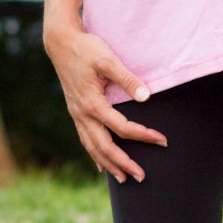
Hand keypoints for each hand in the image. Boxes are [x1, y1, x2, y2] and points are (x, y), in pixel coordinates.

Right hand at [43, 24, 166, 181]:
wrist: (61, 43)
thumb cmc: (86, 49)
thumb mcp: (108, 60)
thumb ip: (127, 79)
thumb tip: (147, 97)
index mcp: (92, 103)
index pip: (122, 127)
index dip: (143, 135)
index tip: (162, 140)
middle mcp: (82, 114)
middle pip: (104, 146)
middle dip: (123, 163)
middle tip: (142, 176)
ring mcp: (77, 114)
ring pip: (92, 147)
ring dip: (108, 164)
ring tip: (124, 179)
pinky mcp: (75, 111)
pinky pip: (85, 139)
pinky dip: (94, 154)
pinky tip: (101, 165)